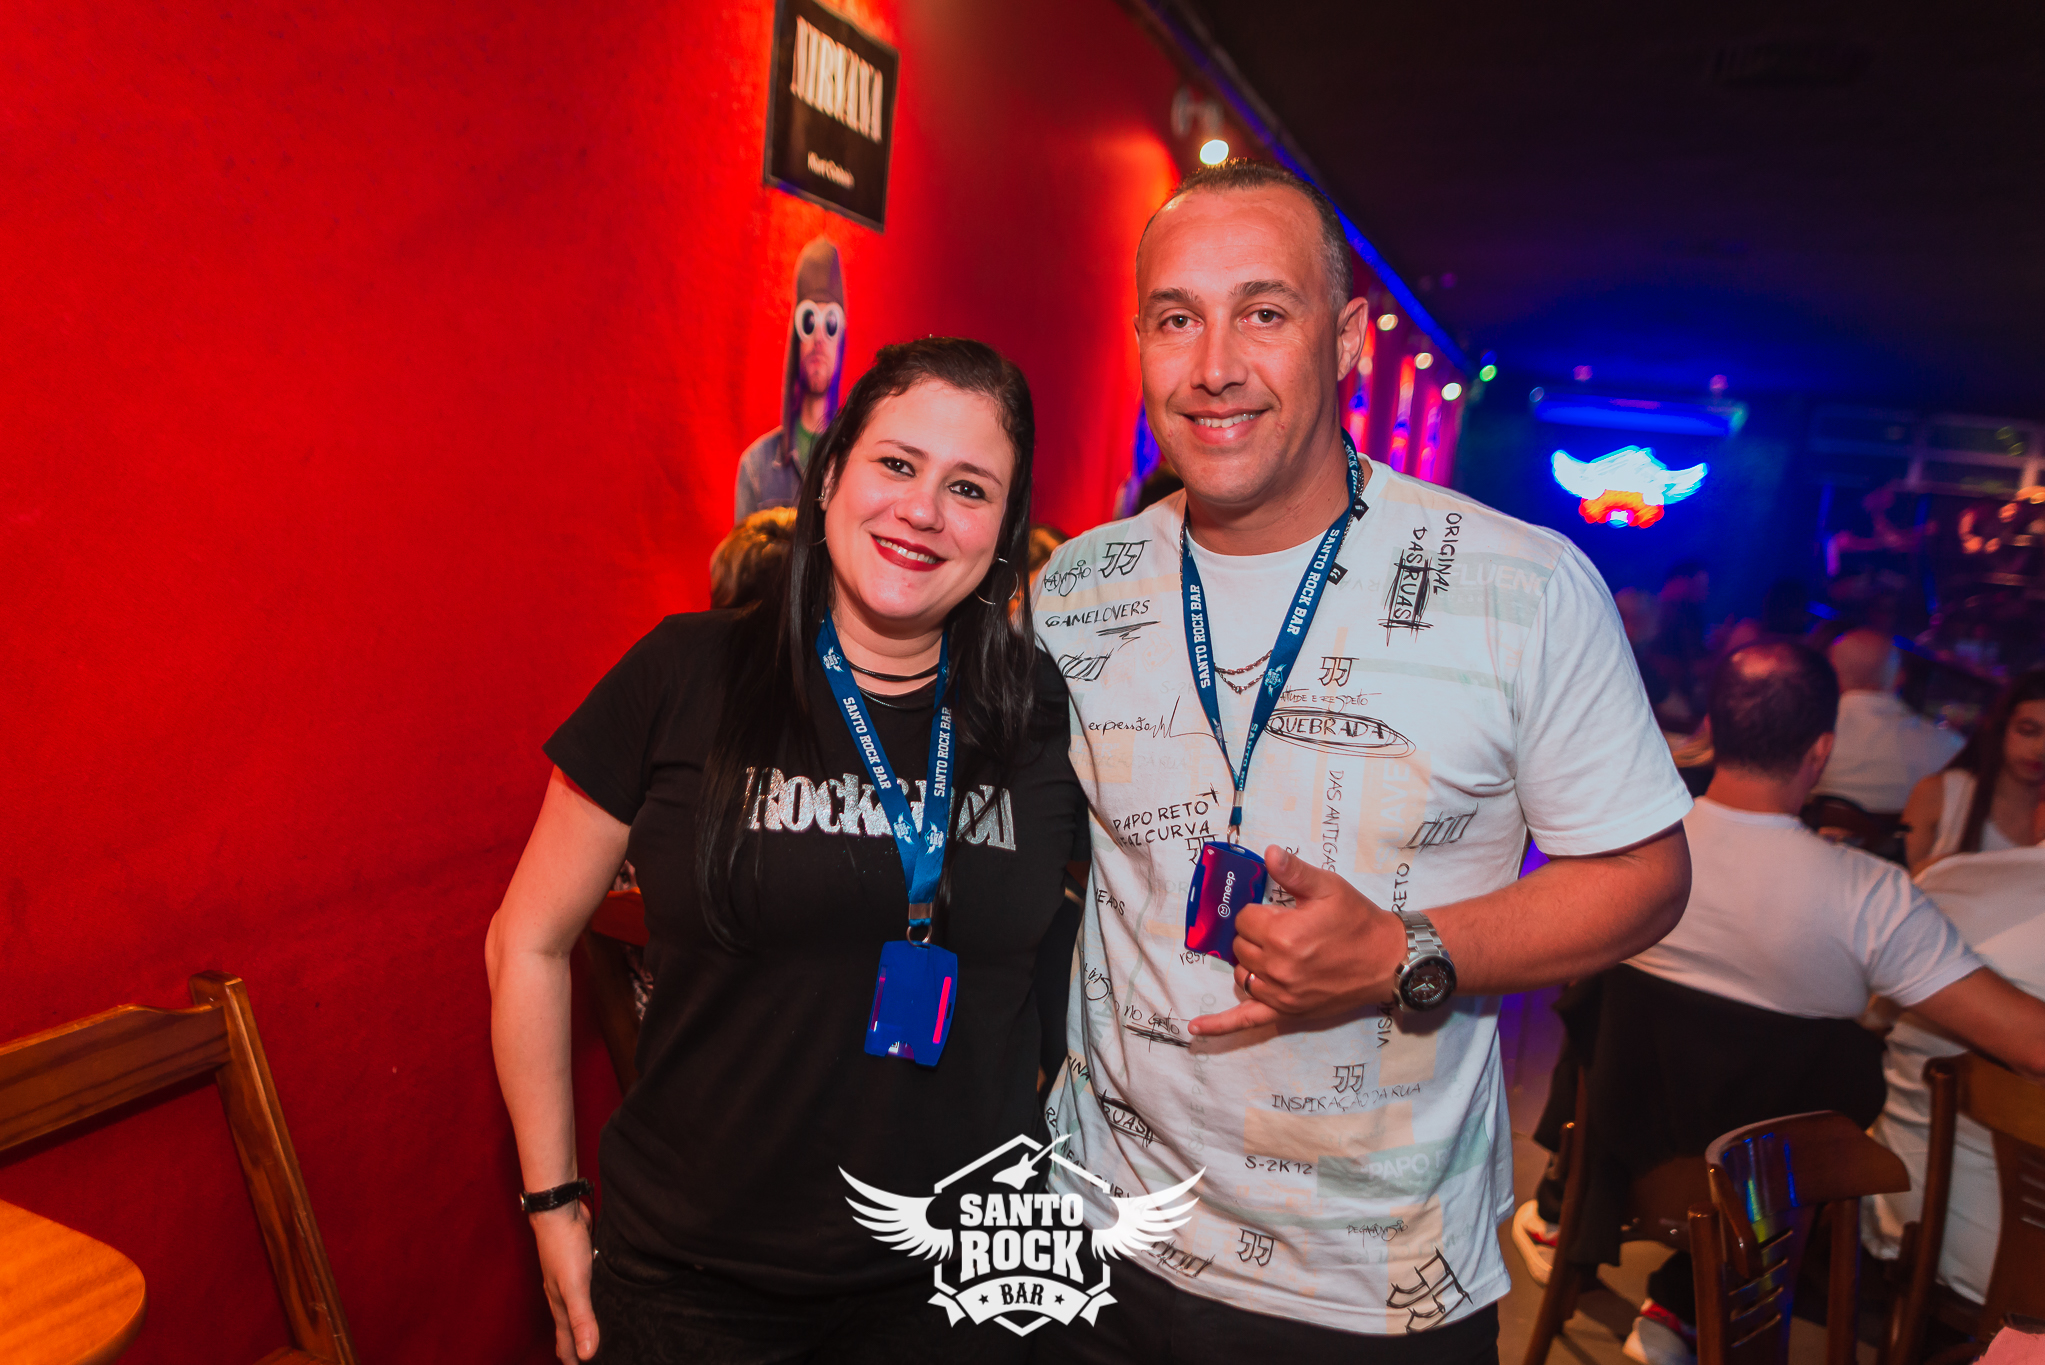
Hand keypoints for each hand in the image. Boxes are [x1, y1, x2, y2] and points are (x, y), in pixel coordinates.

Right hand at [532, 1201, 598, 1362]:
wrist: (559, 1211)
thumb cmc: (563, 1248)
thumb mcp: (574, 1286)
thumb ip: (582, 1318)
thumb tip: (587, 1354)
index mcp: (559, 1305)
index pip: (565, 1340)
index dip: (571, 1356)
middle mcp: (562, 1294)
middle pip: (568, 1326)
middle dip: (575, 1343)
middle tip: (584, 1357)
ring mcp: (570, 1278)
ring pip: (577, 1306)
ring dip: (583, 1321)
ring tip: (592, 1332)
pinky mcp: (581, 1263)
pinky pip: (587, 1287)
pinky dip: (593, 1297)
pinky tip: (602, 1293)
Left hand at [1187, 846, 1406, 1037]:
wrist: (1387, 960)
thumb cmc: (1358, 921)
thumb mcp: (1329, 888)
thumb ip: (1294, 872)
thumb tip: (1269, 853)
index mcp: (1283, 935)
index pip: (1245, 919)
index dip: (1260, 912)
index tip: (1281, 911)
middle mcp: (1278, 967)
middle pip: (1240, 946)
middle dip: (1256, 934)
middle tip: (1283, 928)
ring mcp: (1281, 994)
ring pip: (1243, 974)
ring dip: (1251, 962)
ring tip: (1275, 952)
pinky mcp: (1287, 1011)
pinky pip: (1247, 1020)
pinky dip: (1220, 1025)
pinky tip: (1195, 1028)